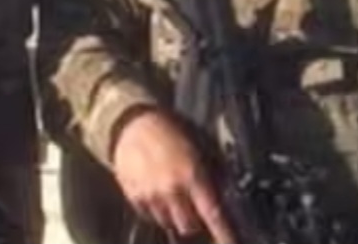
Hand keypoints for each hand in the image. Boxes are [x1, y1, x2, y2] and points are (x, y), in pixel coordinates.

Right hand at [110, 109, 235, 243]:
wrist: (133, 124)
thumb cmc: (170, 131)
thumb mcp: (199, 146)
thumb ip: (213, 173)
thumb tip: (225, 194)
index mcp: (192, 176)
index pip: (213, 214)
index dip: (224, 234)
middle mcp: (171, 191)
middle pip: (188, 227)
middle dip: (194, 221)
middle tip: (194, 205)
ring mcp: (150, 197)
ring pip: (168, 223)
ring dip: (175, 215)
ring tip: (173, 194)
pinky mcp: (134, 198)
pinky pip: (150, 216)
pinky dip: (157, 210)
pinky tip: (158, 191)